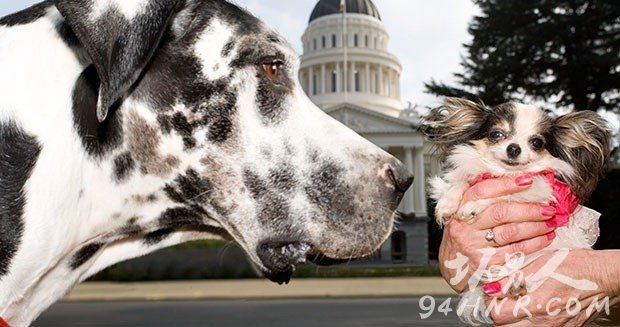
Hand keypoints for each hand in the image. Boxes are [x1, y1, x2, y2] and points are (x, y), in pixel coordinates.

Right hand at [439, 176, 557, 292]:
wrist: (452, 266)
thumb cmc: (464, 235)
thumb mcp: (465, 214)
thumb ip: (483, 199)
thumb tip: (517, 182)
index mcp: (459, 209)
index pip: (482, 191)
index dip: (506, 184)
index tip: (528, 180)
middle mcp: (464, 227)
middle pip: (500, 212)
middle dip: (529, 209)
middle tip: (548, 207)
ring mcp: (474, 246)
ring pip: (510, 232)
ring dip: (535, 226)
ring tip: (550, 221)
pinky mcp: (485, 264)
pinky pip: (515, 251)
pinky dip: (534, 243)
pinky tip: (545, 237)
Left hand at [482, 249, 619, 325]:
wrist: (605, 276)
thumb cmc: (577, 267)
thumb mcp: (541, 265)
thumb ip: (513, 279)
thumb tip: (492, 288)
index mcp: (536, 305)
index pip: (497, 315)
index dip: (490, 302)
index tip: (492, 292)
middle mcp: (545, 322)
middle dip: (499, 313)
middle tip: (501, 298)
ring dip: (513, 318)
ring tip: (517, 302)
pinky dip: (530, 321)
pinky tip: (534, 308)